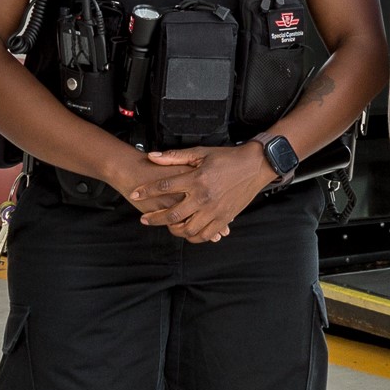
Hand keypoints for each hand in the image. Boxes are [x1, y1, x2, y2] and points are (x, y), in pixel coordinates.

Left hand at [129, 144, 273, 242]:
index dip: (146, 191)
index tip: (135, 194)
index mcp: (196, 179)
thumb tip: (152, 157)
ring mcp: (215, 211)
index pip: (164, 187)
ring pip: (187, 229)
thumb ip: (175, 157)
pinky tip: (187, 231)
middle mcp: (204, 197)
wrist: (255, 166)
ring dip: (173, 230)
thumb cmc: (227, 158)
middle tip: (145, 219)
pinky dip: (193, 236)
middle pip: (172, 215)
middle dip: (155, 219)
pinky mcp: (224, 219)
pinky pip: (205, 235)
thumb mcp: (200, 152)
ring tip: (167, 225)